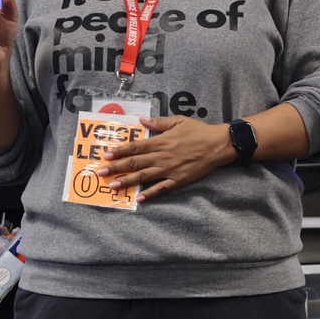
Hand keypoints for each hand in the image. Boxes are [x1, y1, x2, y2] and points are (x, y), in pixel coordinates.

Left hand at [98, 115, 234, 201]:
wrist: (218, 145)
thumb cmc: (198, 131)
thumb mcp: (178, 121)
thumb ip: (158, 123)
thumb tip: (141, 120)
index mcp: (160, 141)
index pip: (134, 147)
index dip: (119, 152)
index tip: (106, 155)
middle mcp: (161, 156)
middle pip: (134, 163)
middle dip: (116, 168)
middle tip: (101, 173)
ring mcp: (169, 169)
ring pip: (143, 176)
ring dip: (126, 181)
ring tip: (113, 186)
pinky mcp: (178, 179)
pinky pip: (161, 188)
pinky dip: (150, 193)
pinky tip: (139, 198)